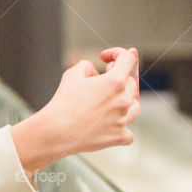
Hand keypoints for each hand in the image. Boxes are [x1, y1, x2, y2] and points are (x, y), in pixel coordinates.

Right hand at [11, 47, 139, 174]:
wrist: (55, 132)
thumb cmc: (63, 103)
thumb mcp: (72, 74)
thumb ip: (88, 66)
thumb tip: (96, 73)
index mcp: (115, 81)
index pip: (128, 59)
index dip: (117, 54)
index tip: (106, 59)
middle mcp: (123, 100)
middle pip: (131, 83)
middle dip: (118, 79)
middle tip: (102, 82)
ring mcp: (123, 120)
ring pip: (135, 107)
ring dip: (126, 102)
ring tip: (110, 104)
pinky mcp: (119, 137)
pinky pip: (129, 133)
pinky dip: (122, 128)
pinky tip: (111, 126)